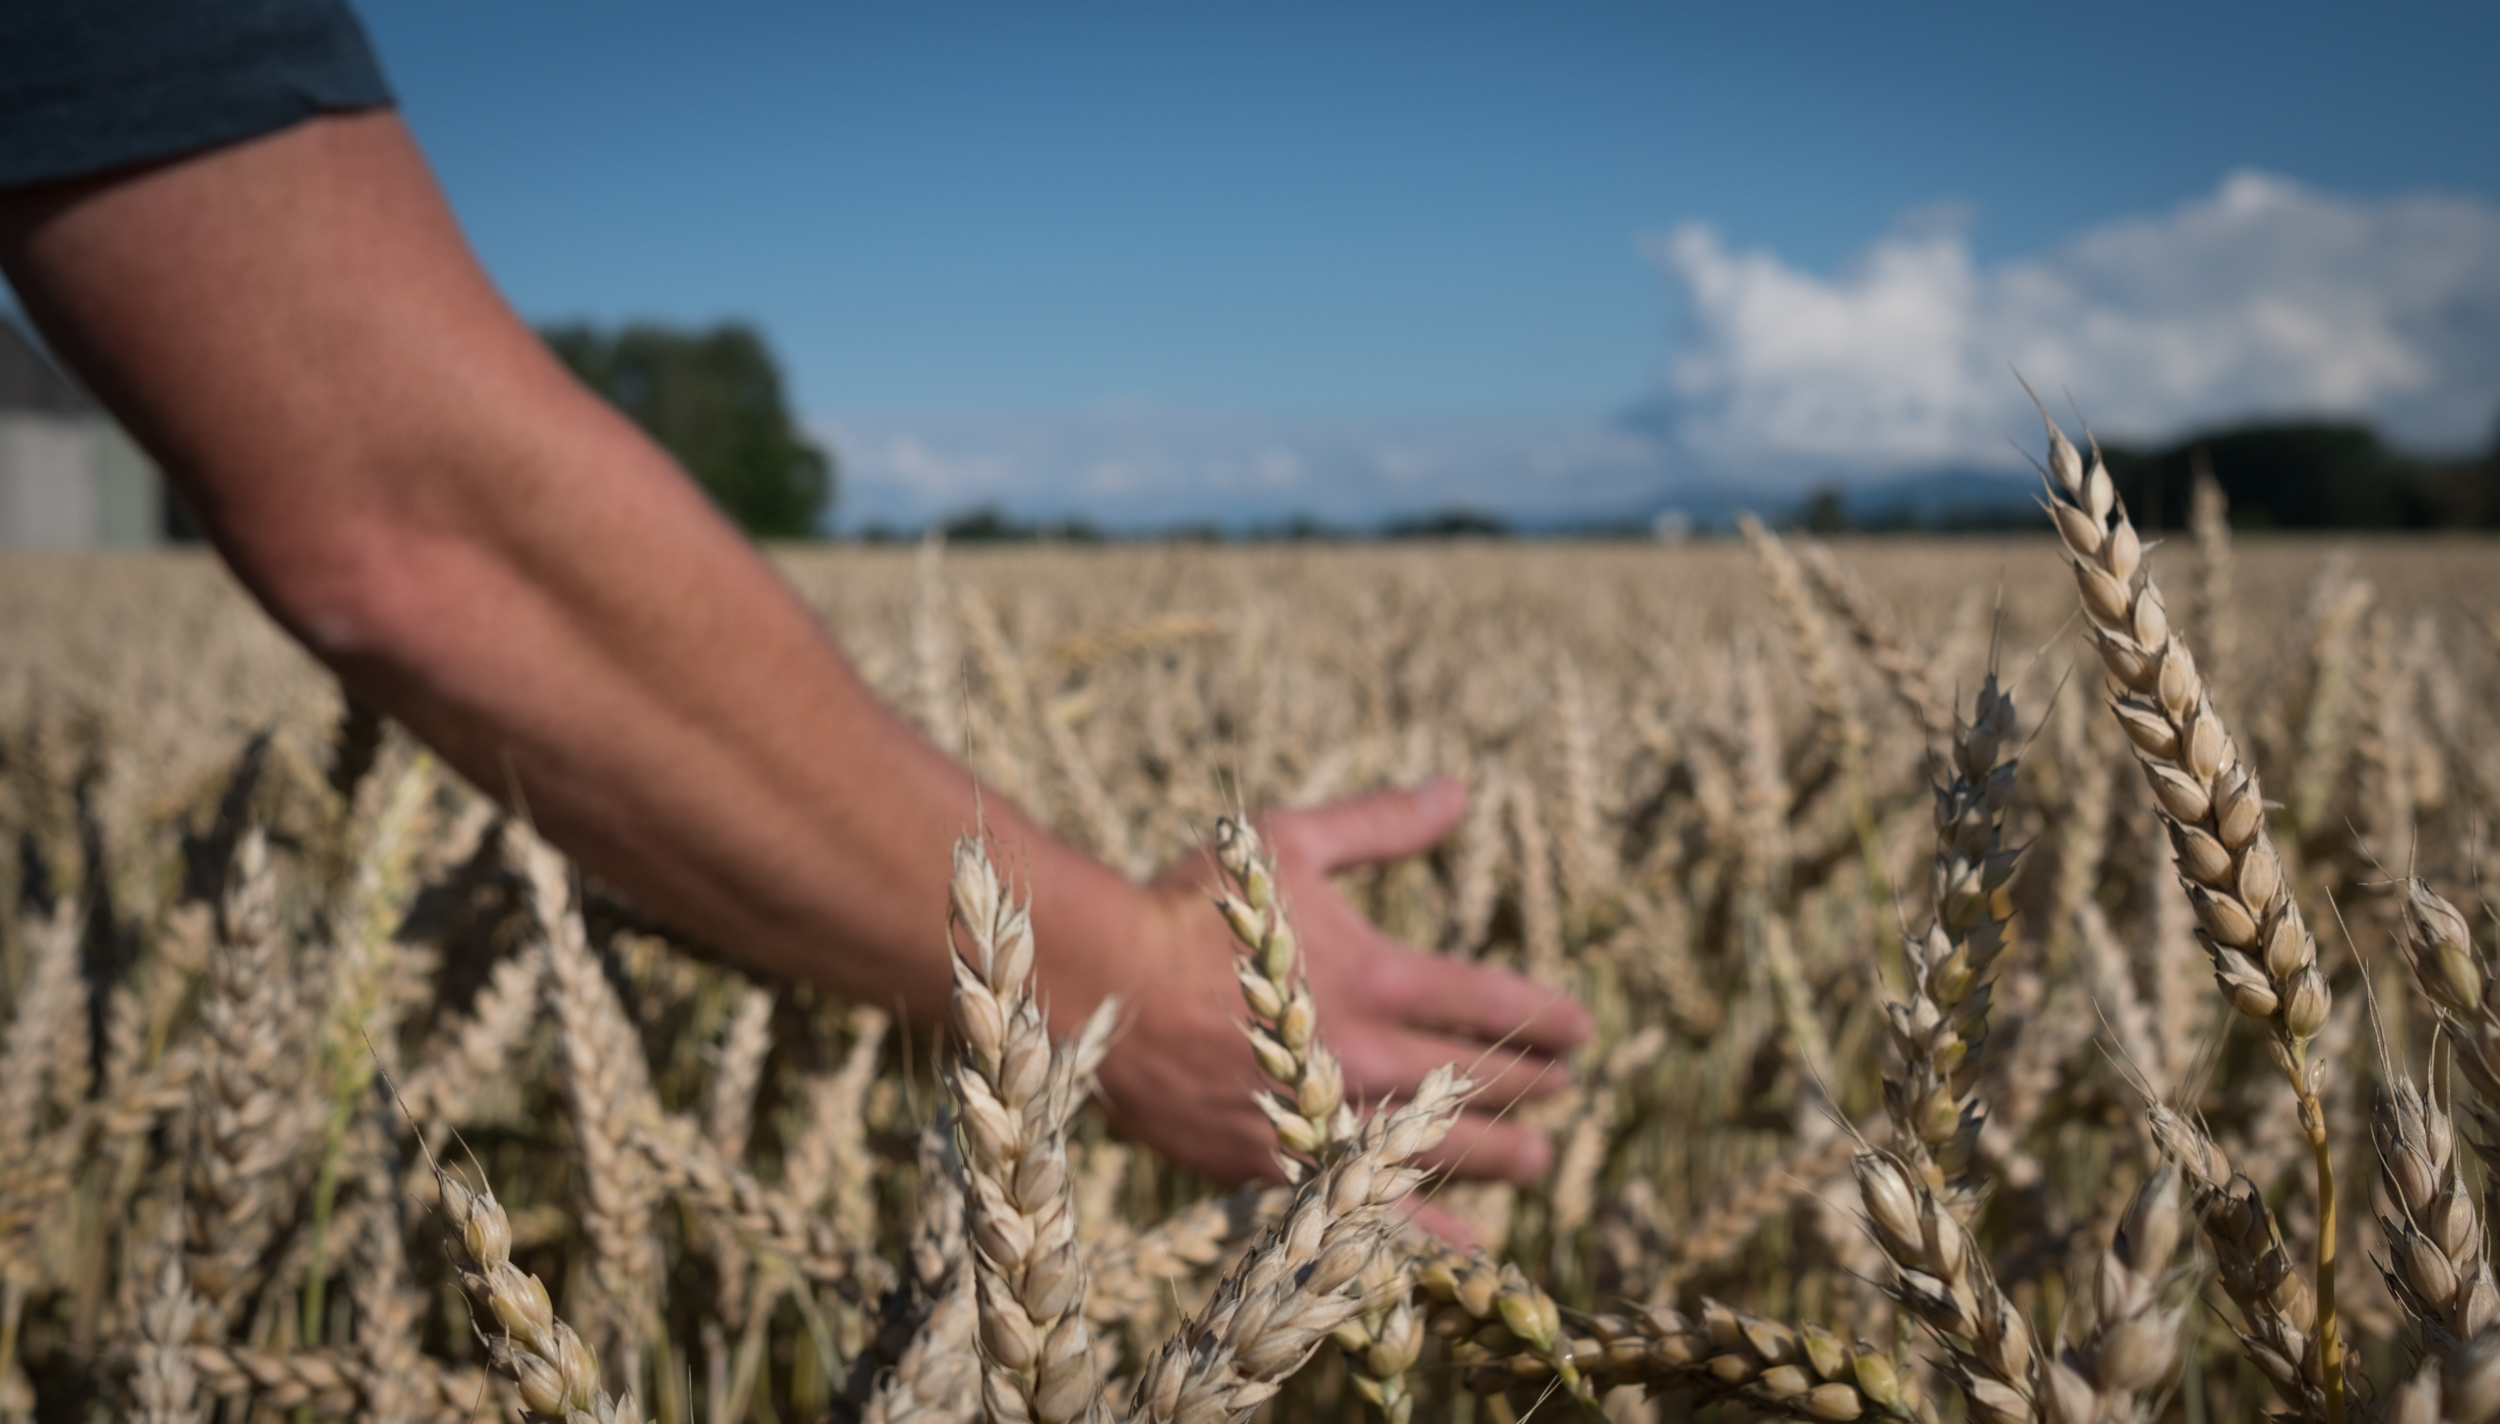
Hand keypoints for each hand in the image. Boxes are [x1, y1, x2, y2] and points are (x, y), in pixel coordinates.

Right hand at [1087, 778, 1592, 1206]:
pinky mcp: (1277, 1163)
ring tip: (1537, 1161)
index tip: (1580, 1030)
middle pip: (1473, 1078)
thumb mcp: (1290, 842)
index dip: (1544, 1017)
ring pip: (1435, 1147)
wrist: (1101, 984)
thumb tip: (1460, 791)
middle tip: (1565, 1092)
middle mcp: (1364, 1052)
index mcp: (1376, 973)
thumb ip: (1382, 825)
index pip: (1488, 1002)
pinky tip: (1464, 1248)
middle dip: (1528, 1086)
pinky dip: (1422, 1228)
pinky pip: (1369, 1207)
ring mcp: (1323, 1115)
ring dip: (1498, 1155)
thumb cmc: (1191, 904)